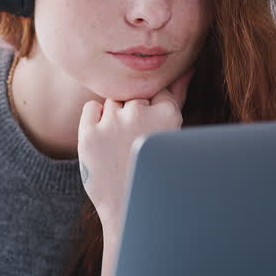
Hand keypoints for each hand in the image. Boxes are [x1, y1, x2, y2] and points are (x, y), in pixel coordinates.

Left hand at [76, 68, 193, 232]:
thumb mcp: (170, 132)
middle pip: (134, 96)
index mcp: (167, 114)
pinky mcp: (89, 134)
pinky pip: (91, 107)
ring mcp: (113, 124)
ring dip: (115, 118)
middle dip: (134, 115)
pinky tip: (104, 142)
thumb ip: (176, 96)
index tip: (152, 133)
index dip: (153, 113)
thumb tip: (186, 67)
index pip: (157, 92)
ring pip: (113, 101)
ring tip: (121, 147)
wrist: (128, 207)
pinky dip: (95, 119)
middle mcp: (140, 115)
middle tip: (136, 145)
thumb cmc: (152, 167)